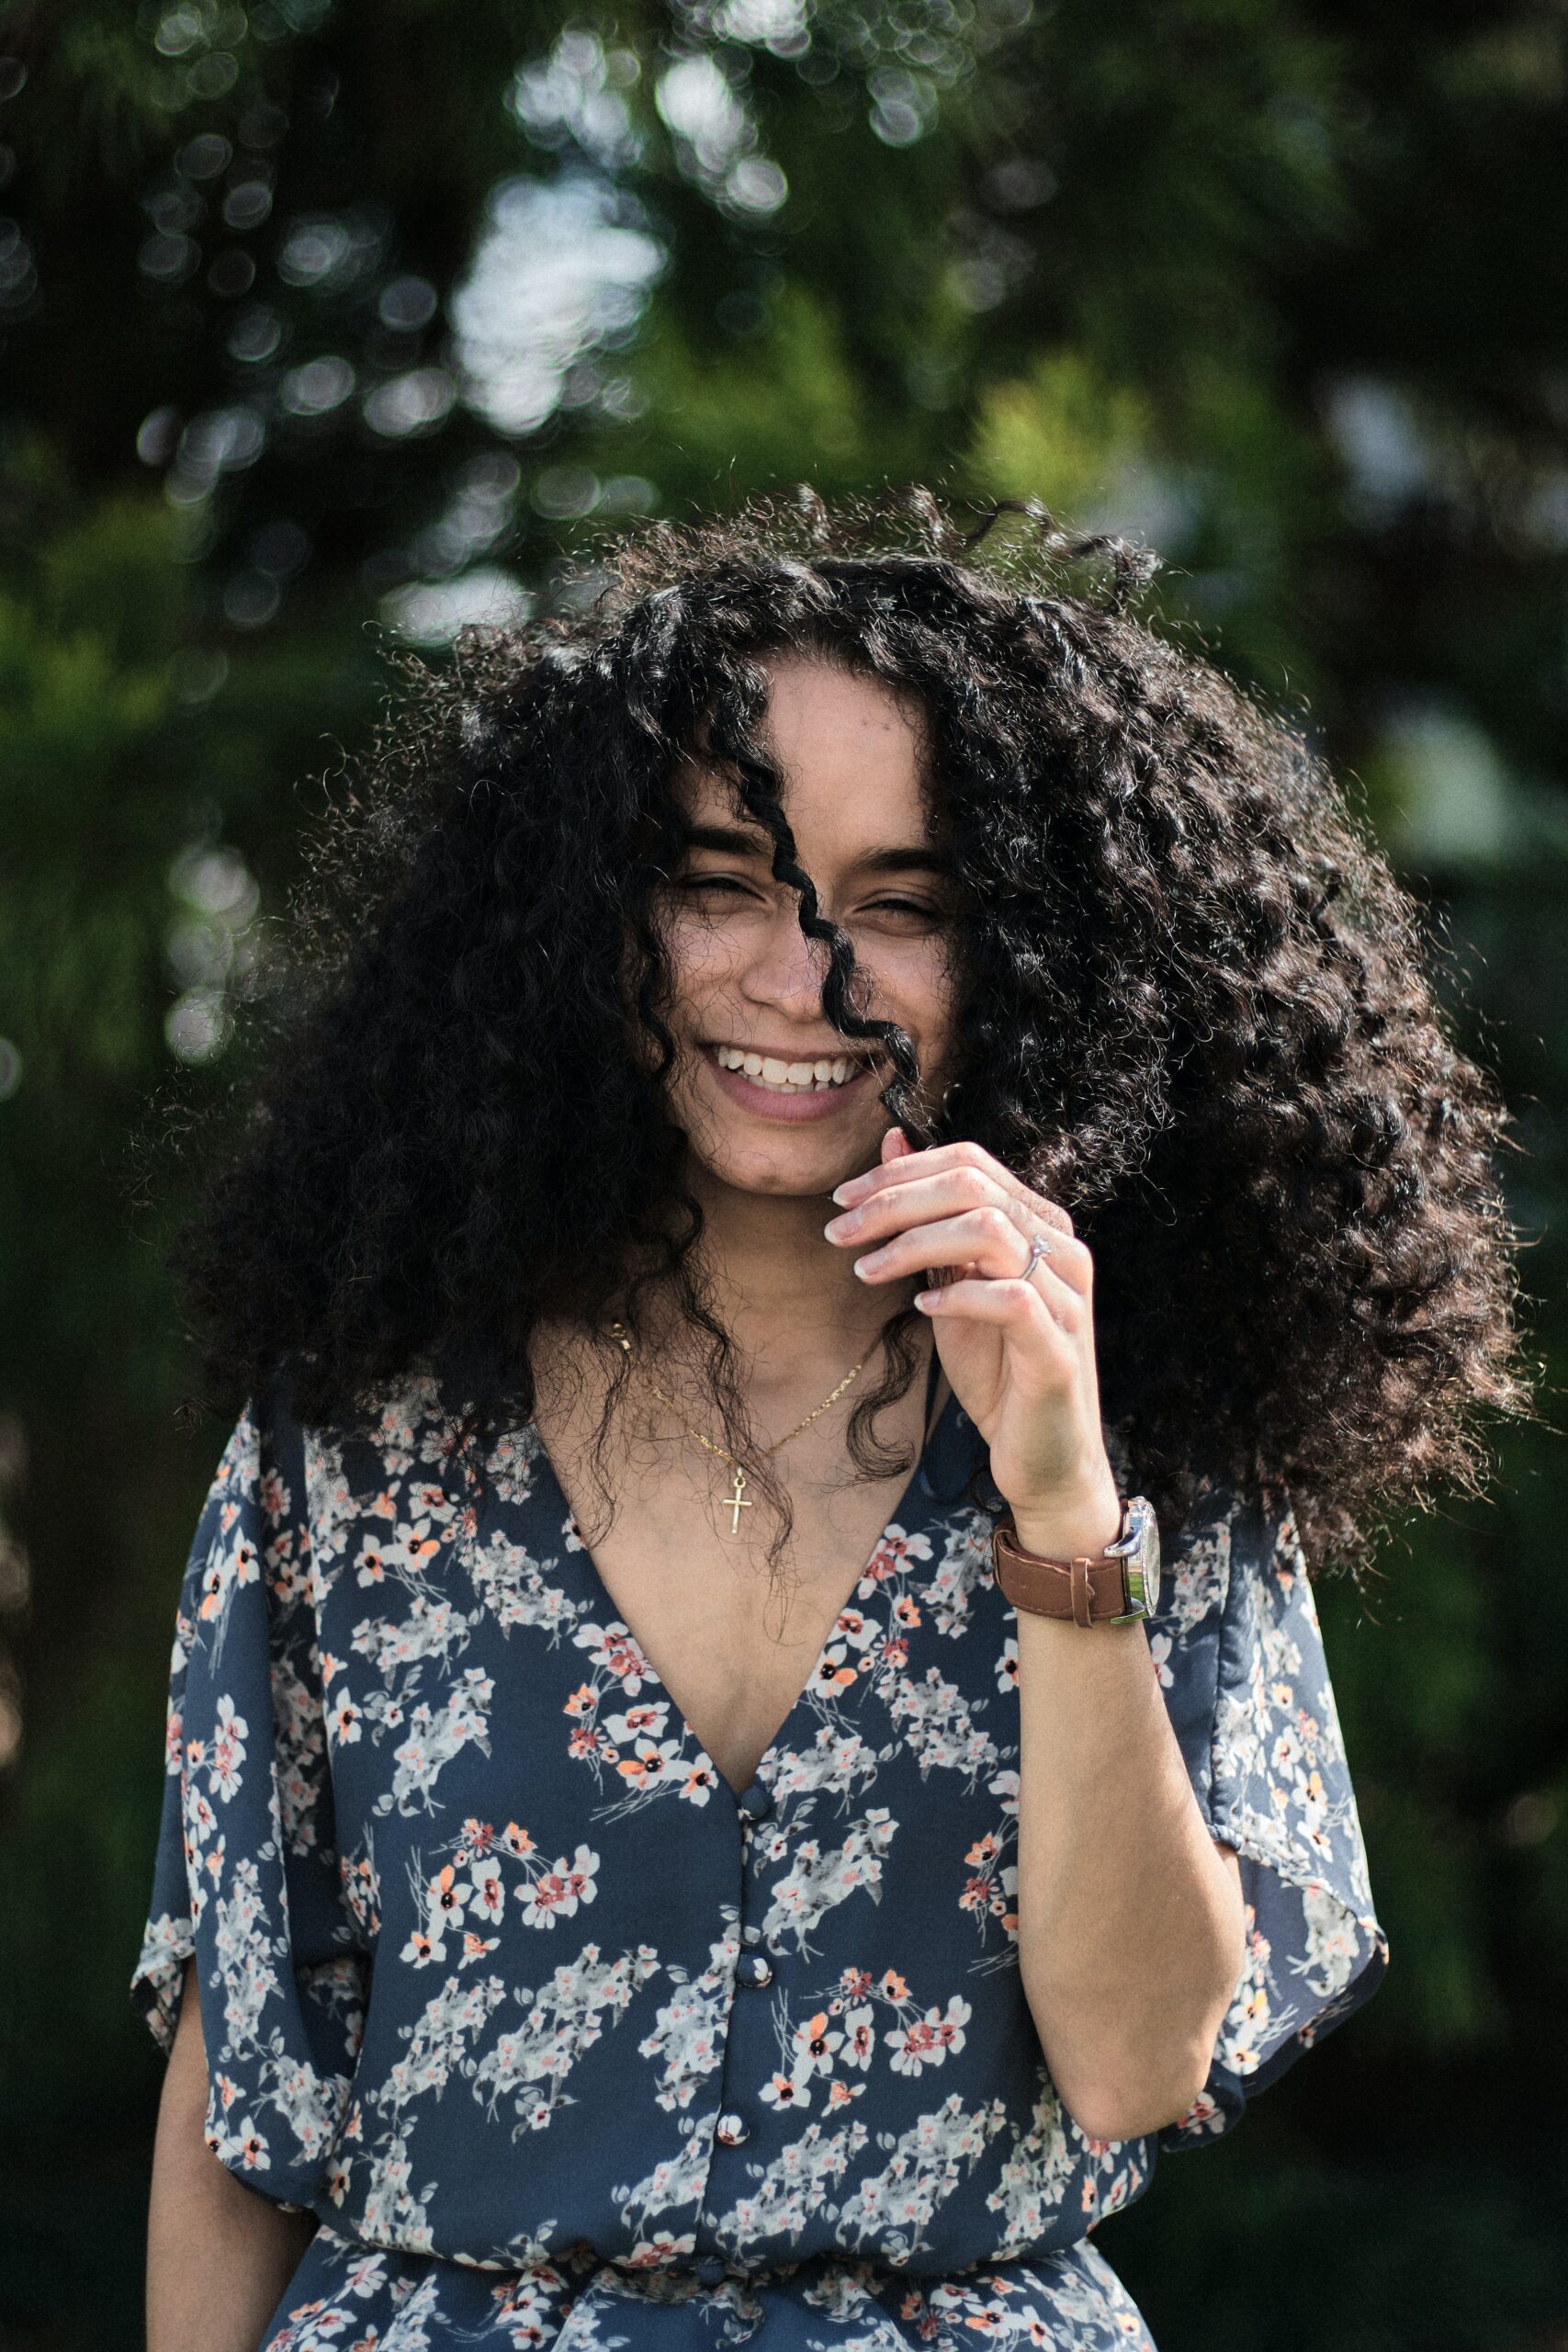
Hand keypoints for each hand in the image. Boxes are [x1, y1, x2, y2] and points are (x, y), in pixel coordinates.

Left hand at [823, 1128, 1122, 1554]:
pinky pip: (1011, 1300)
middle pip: (974, 1186)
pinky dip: (957, 1296)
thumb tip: (891, 1141)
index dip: (899, 1172)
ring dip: (914, 1243)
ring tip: (866, 1271)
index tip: (842, 1198)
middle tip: (839, 1230)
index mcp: (1040, 1224)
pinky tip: (920, 1308)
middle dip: (894, 1201)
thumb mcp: (951, 1283)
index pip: (970, 1162)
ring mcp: (1067, 1298)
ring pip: (990, 1230)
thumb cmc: (999, 1369)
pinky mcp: (1060, 1349)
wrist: (1043, 1457)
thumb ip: (928, 1218)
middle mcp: (1063, 1250)